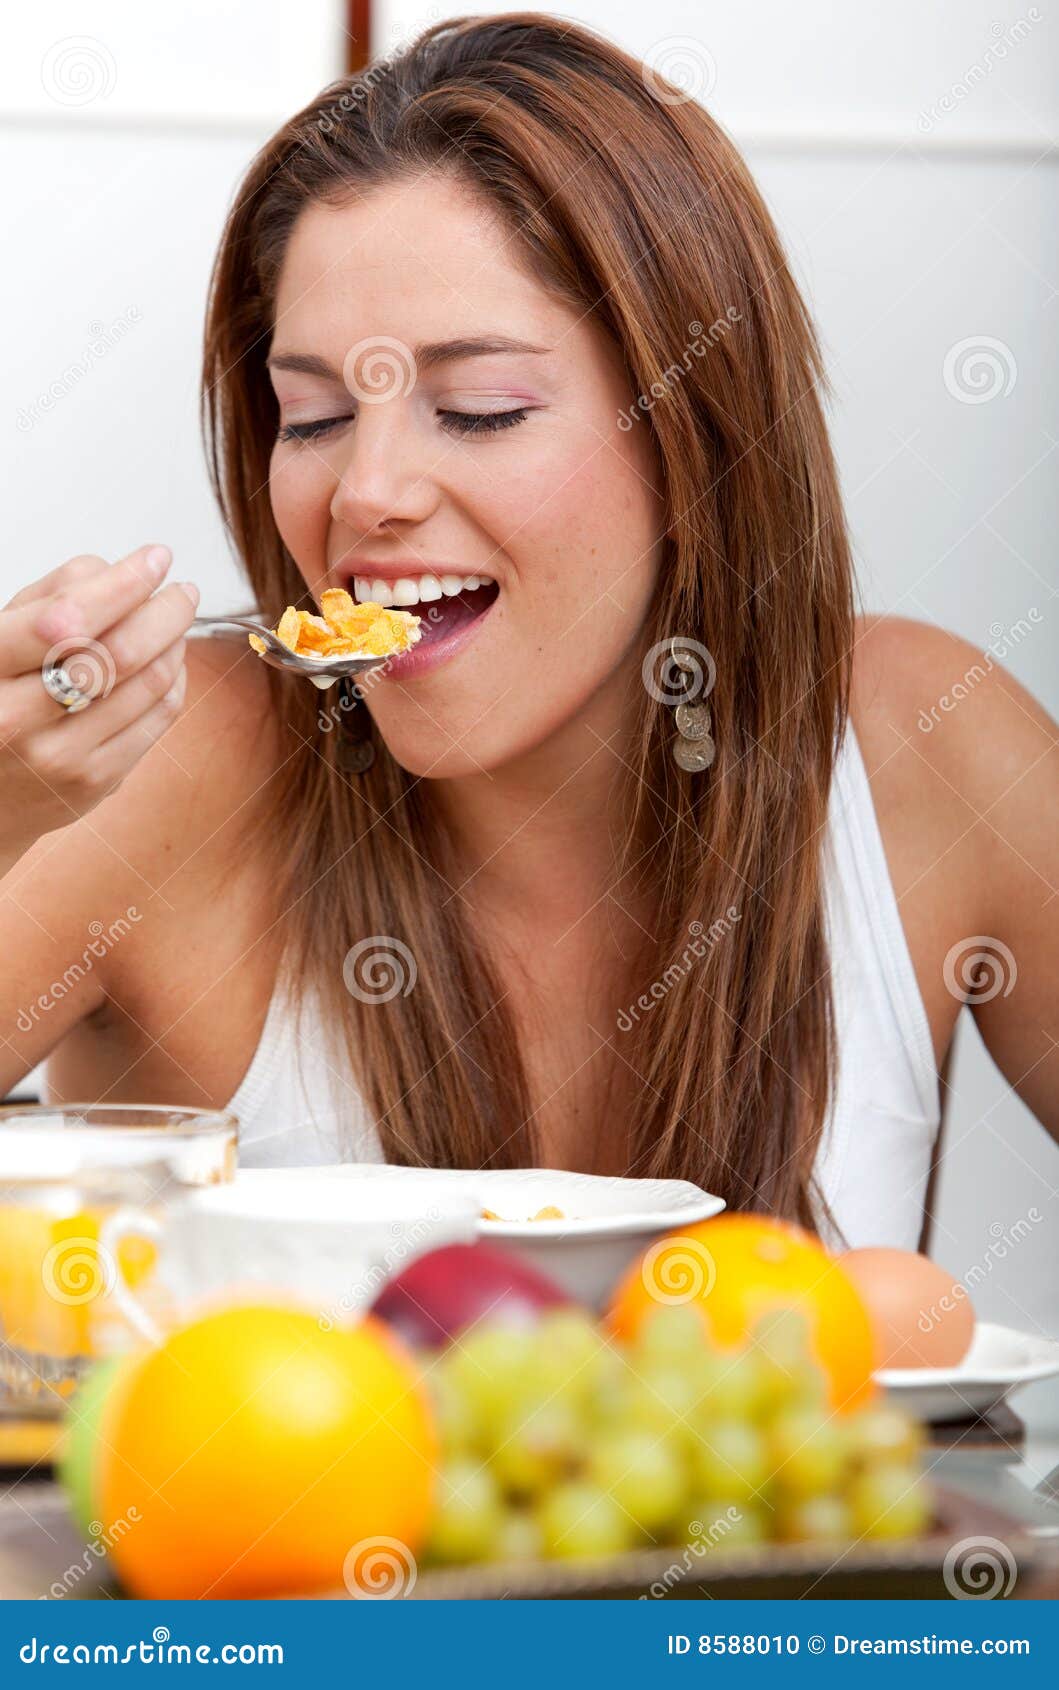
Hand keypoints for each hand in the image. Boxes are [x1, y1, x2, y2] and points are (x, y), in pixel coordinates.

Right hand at [0, 545, 197, 867]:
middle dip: (165, 612)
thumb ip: (50, 597)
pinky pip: (158, 718)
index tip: (158, 558)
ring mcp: (60, 756)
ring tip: (175, 622)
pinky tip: (169, 660)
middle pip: (119, 653)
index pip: (66, 618)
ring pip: (149, 684)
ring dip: (174, 642)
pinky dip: (175, 679)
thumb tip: (122, 572)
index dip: (123, 583)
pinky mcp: (95, 781)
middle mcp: (17, 718)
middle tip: (184, 591)